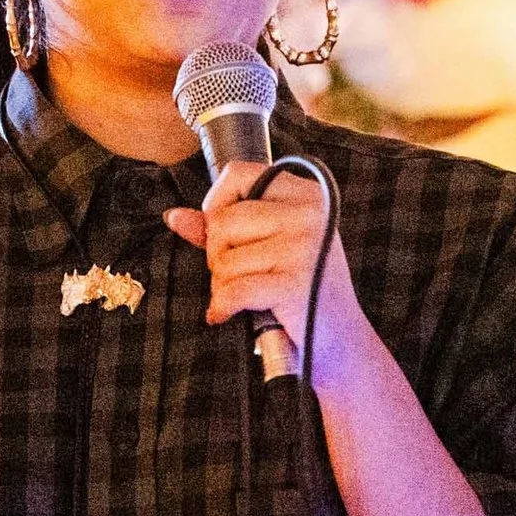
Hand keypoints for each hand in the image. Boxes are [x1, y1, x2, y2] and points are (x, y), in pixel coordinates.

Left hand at [163, 161, 365, 389]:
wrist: (340, 342)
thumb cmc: (302, 291)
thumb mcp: (270, 248)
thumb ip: (223, 228)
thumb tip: (174, 216)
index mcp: (306, 195)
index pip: (238, 173)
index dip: (215, 202)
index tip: (219, 231)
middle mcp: (309, 213)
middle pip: (223, 220)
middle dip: (216, 255)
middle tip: (238, 275)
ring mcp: (304, 247)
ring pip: (224, 259)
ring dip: (222, 286)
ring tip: (245, 297)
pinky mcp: (295, 283)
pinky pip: (233, 290)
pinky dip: (222, 307)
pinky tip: (227, 314)